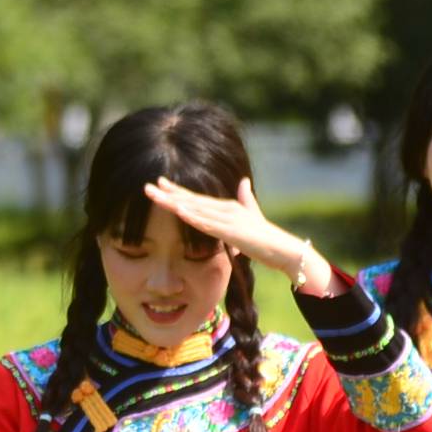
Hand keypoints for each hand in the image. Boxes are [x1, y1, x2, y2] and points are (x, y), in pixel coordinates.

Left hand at [143, 176, 338, 296]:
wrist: (283, 250)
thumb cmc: (266, 238)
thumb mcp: (252, 216)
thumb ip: (246, 199)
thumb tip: (244, 182)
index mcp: (226, 207)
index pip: (196, 198)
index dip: (177, 191)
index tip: (159, 184)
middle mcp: (225, 208)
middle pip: (192, 200)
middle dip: (169, 194)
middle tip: (148, 186)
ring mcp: (228, 219)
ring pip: (196, 209)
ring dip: (175, 203)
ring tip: (156, 197)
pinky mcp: (232, 232)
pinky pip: (208, 224)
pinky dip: (193, 218)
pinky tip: (180, 211)